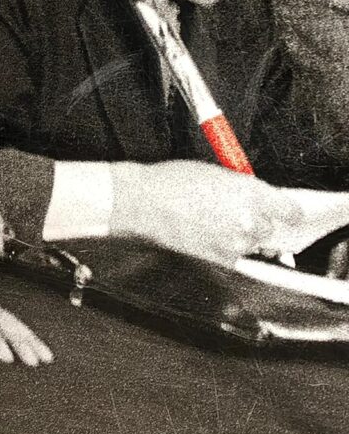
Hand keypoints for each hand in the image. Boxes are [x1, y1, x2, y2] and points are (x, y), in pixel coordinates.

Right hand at [110, 160, 348, 266]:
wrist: (142, 202)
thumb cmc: (172, 181)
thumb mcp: (215, 173)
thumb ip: (242, 188)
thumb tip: (257, 199)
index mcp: (252, 193)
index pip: (291, 211)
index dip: (291, 212)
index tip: (292, 212)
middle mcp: (250, 221)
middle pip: (275, 229)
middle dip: (264, 224)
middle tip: (244, 216)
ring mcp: (236, 244)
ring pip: (256, 245)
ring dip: (246, 237)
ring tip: (220, 224)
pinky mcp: (219, 260)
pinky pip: (237, 257)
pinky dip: (229, 249)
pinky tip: (210, 235)